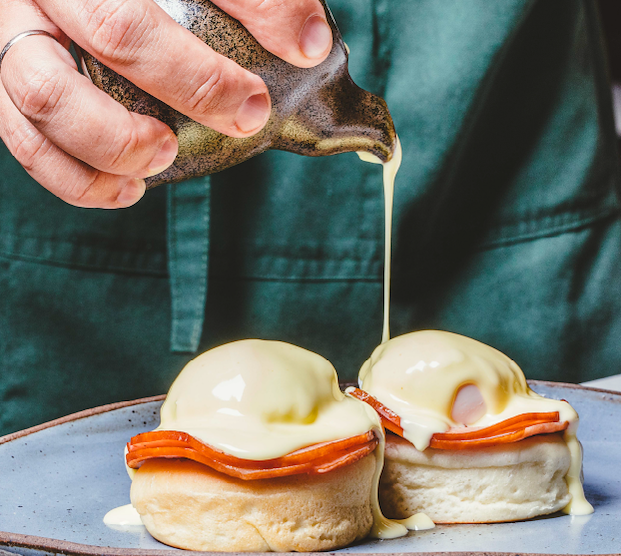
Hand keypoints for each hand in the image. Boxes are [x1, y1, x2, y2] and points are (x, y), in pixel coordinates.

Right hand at [0, 0, 332, 208]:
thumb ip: (250, 0)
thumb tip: (310, 45)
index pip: (144, 7)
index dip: (222, 45)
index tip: (285, 71)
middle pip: (108, 37)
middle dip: (187, 86)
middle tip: (246, 116)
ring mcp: (16, 43)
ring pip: (41, 99)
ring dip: (111, 145)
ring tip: (163, 159)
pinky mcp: (10, 95)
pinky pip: (28, 146)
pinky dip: (79, 180)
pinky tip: (131, 190)